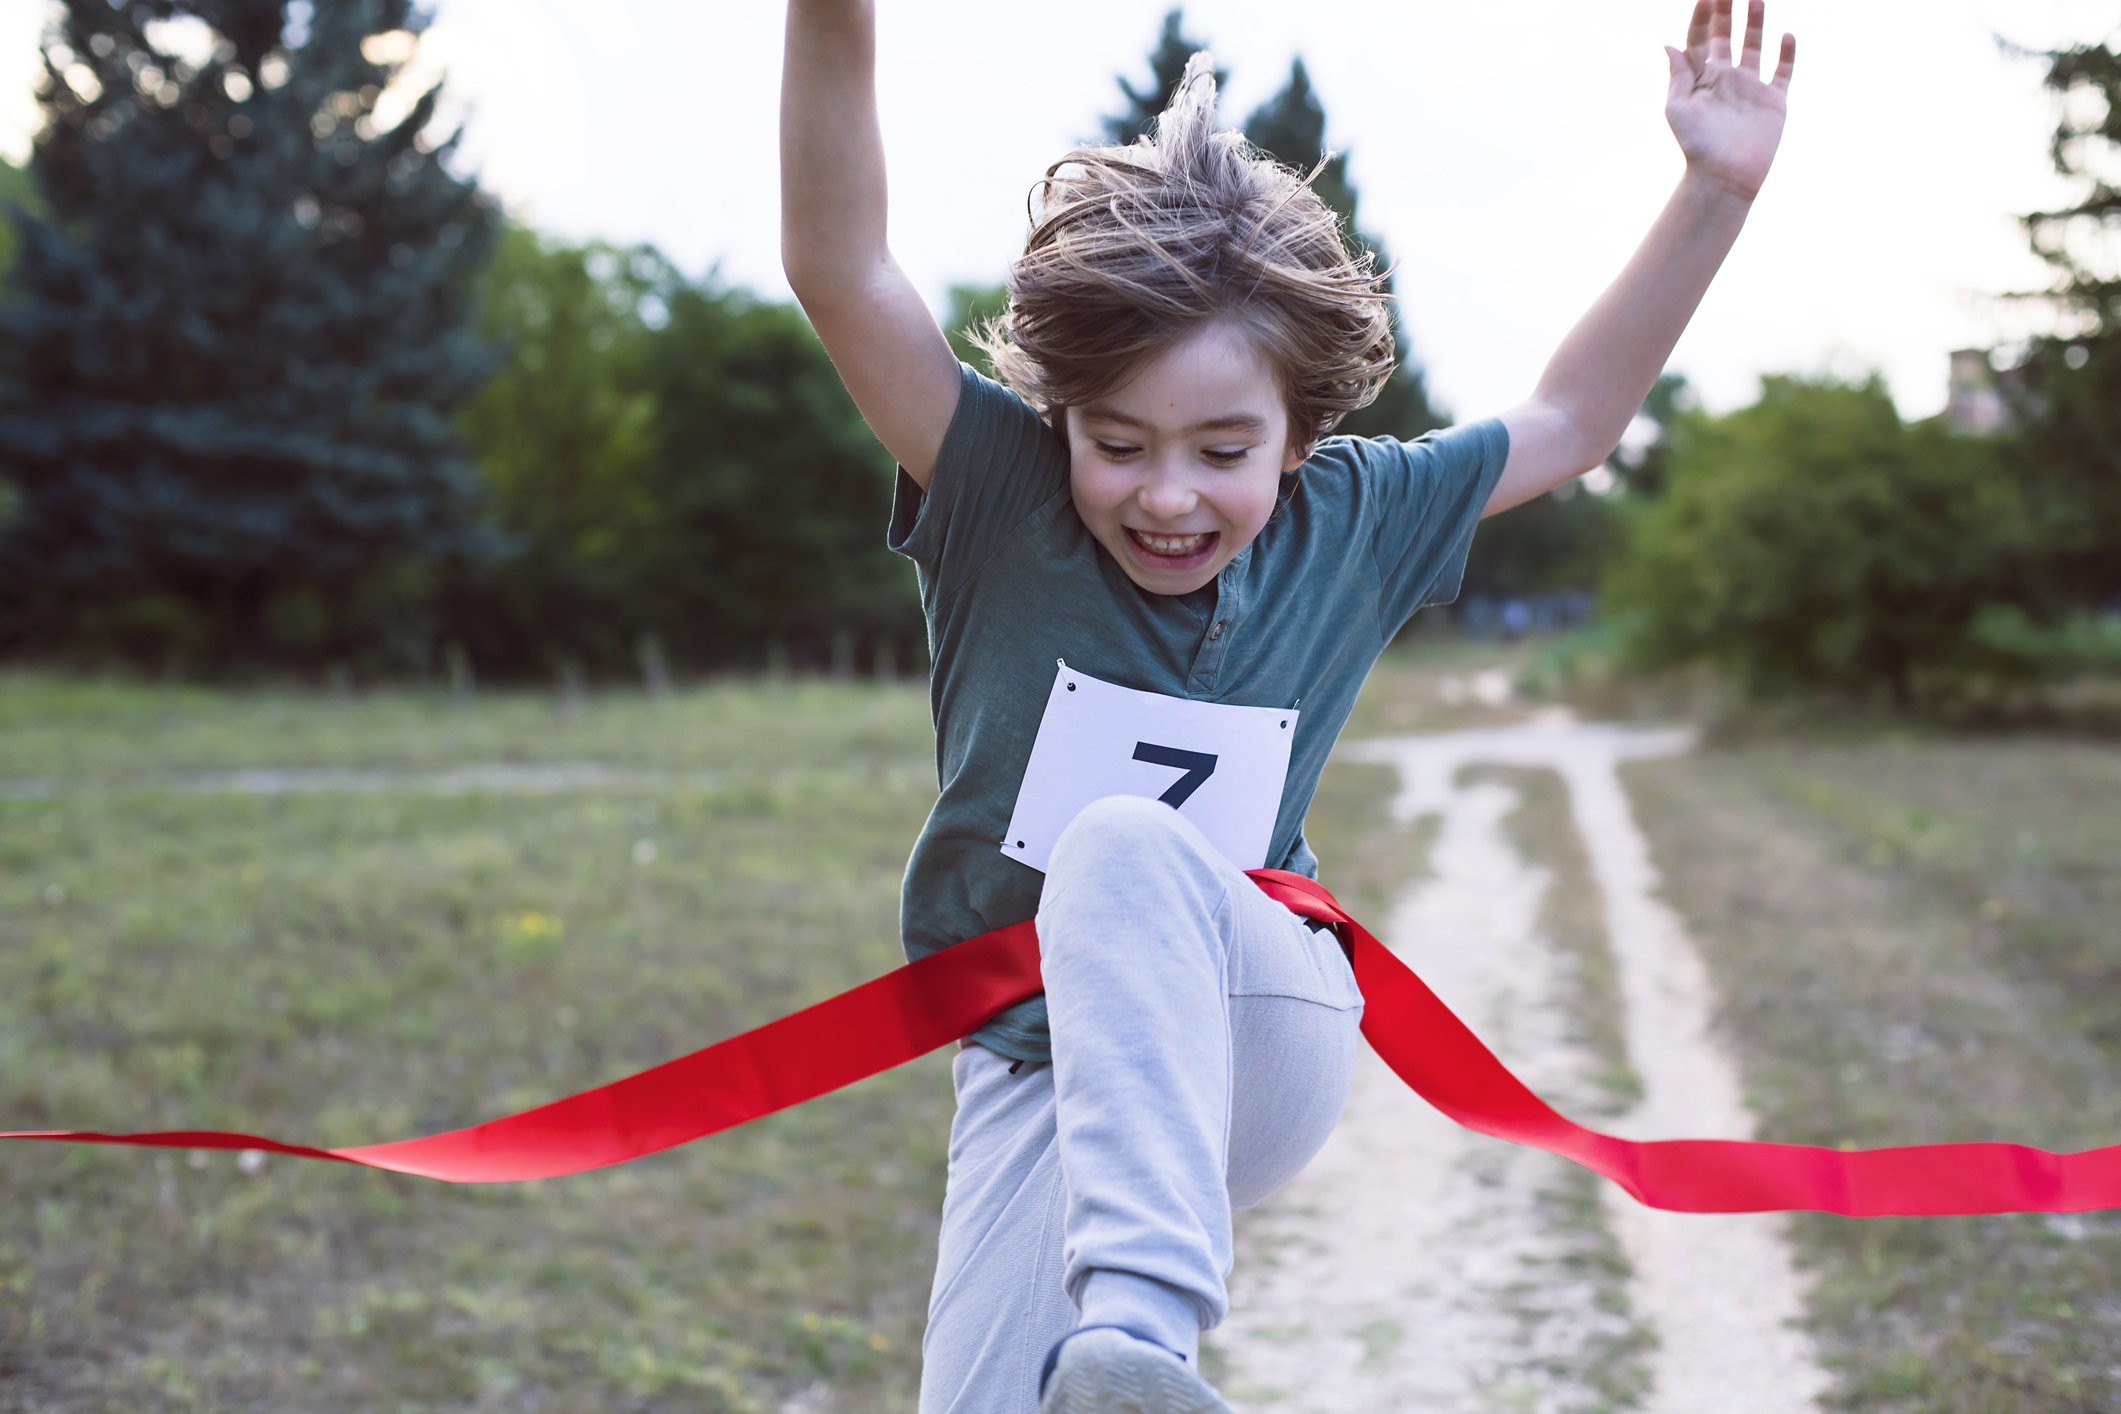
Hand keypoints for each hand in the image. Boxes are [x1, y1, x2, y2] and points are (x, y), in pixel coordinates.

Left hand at [1664, 0, 1794, 202]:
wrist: (1725, 176)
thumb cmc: (1696, 146)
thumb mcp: (1679, 108)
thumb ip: (1678, 75)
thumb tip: (1669, 44)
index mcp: (1701, 79)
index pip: (1700, 40)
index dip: (1702, 17)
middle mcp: (1726, 79)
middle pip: (1726, 36)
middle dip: (1727, 11)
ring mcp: (1751, 88)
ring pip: (1755, 47)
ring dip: (1756, 23)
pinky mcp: (1773, 101)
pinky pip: (1783, 72)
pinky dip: (1787, 54)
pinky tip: (1786, 35)